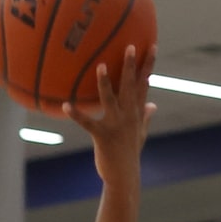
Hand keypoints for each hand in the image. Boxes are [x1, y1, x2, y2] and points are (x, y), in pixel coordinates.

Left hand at [65, 43, 155, 186]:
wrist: (124, 176)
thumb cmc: (130, 154)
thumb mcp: (141, 133)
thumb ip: (146, 116)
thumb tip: (154, 105)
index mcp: (137, 112)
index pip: (144, 83)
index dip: (148, 65)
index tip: (152, 45)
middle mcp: (128, 115)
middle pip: (130, 86)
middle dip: (130, 66)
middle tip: (129, 46)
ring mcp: (116, 125)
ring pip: (110, 99)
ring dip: (105, 83)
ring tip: (100, 66)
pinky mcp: (102, 136)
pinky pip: (87, 123)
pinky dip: (76, 114)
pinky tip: (66, 105)